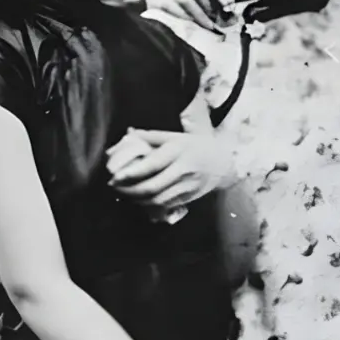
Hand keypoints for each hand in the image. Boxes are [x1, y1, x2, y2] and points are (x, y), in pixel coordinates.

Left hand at [107, 129, 233, 210]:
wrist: (224, 163)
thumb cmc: (196, 146)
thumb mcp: (176, 136)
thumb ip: (151, 136)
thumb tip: (128, 135)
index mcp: (178, 150)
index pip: (153, 164)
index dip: (132, 172)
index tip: (116, 176)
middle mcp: (183, 169)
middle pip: (153, 186)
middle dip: (130, 189)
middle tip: (115, 186)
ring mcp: (187, 186)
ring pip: (158, 199)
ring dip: (137, 199)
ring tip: (124, 193)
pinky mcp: (189, 197)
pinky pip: (166, 205)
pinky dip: (149, 205)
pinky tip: (139, 199)